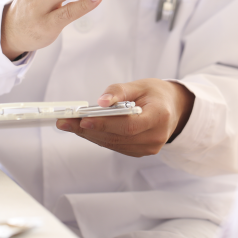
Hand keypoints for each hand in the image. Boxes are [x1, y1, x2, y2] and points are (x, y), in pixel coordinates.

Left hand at [56, 79, 194, 156]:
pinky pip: (116, 146)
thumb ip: (119, 92)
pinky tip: (84, 129)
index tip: (83, 119)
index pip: (129, 125)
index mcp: (160, 117)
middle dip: (88, 129)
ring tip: (68, 125)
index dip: (105, 124)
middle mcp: (156, 136)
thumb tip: (100, 102)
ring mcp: (149, 148)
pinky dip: (99, 137)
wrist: (172, 109)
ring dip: (89, 135)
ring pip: (113, 144)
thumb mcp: (140, 85)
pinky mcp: (140, 152)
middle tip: (65, 122)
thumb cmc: (156, 94)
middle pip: (117, 137)